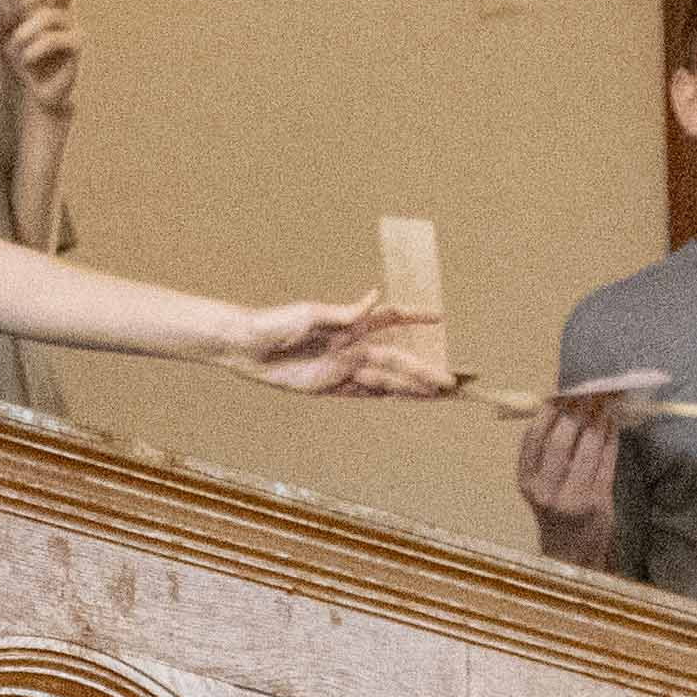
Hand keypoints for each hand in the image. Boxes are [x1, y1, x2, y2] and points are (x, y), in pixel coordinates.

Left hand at [1, 0, 80, 117]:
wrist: (31, 94)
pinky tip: (26, 59)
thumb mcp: (3, 37)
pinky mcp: (75, 49)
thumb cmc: (17, 63)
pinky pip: (58, 39)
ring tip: (14, 47)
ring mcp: (70, 30)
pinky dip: (38, 46)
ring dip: (28, 29)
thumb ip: (3, 17)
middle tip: (28, 1)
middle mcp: (61, 13)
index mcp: (45, 5)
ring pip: (52, 15)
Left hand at [233, 295, 445, 396]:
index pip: (390, 318)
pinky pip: (362, 393)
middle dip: (423, 369)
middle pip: (396, 359)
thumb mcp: (309, 314)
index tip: (440, 318)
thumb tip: (375, 296)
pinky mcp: (328, 386)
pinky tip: (400, 400)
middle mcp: (350, 346)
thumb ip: (343, 313)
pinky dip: (382, 396)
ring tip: (433, 395)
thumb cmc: (274, 324)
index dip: (415, 317)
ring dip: (409, 387)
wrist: (246, 347)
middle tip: (450, 381)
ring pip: (385, 379)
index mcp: (349, 324)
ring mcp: (341, 367)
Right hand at [513, 383, 637, 526]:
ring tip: (606, 400)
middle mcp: (546, 489)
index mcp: (526, 480)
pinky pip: (607, 460)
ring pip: (588, 447)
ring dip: (598, 419)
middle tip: (589, 390)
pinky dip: (611, 437)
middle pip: (561, 440)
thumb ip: (547, 451)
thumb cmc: (555, 510)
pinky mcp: (598, 501)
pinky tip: (613, 422)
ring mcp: (573, 496)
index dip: (549, 410)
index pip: (535, 437)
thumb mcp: (541, 483)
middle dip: (577, 410)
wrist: (571, 552)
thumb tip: (564, 403)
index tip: (562, 390)